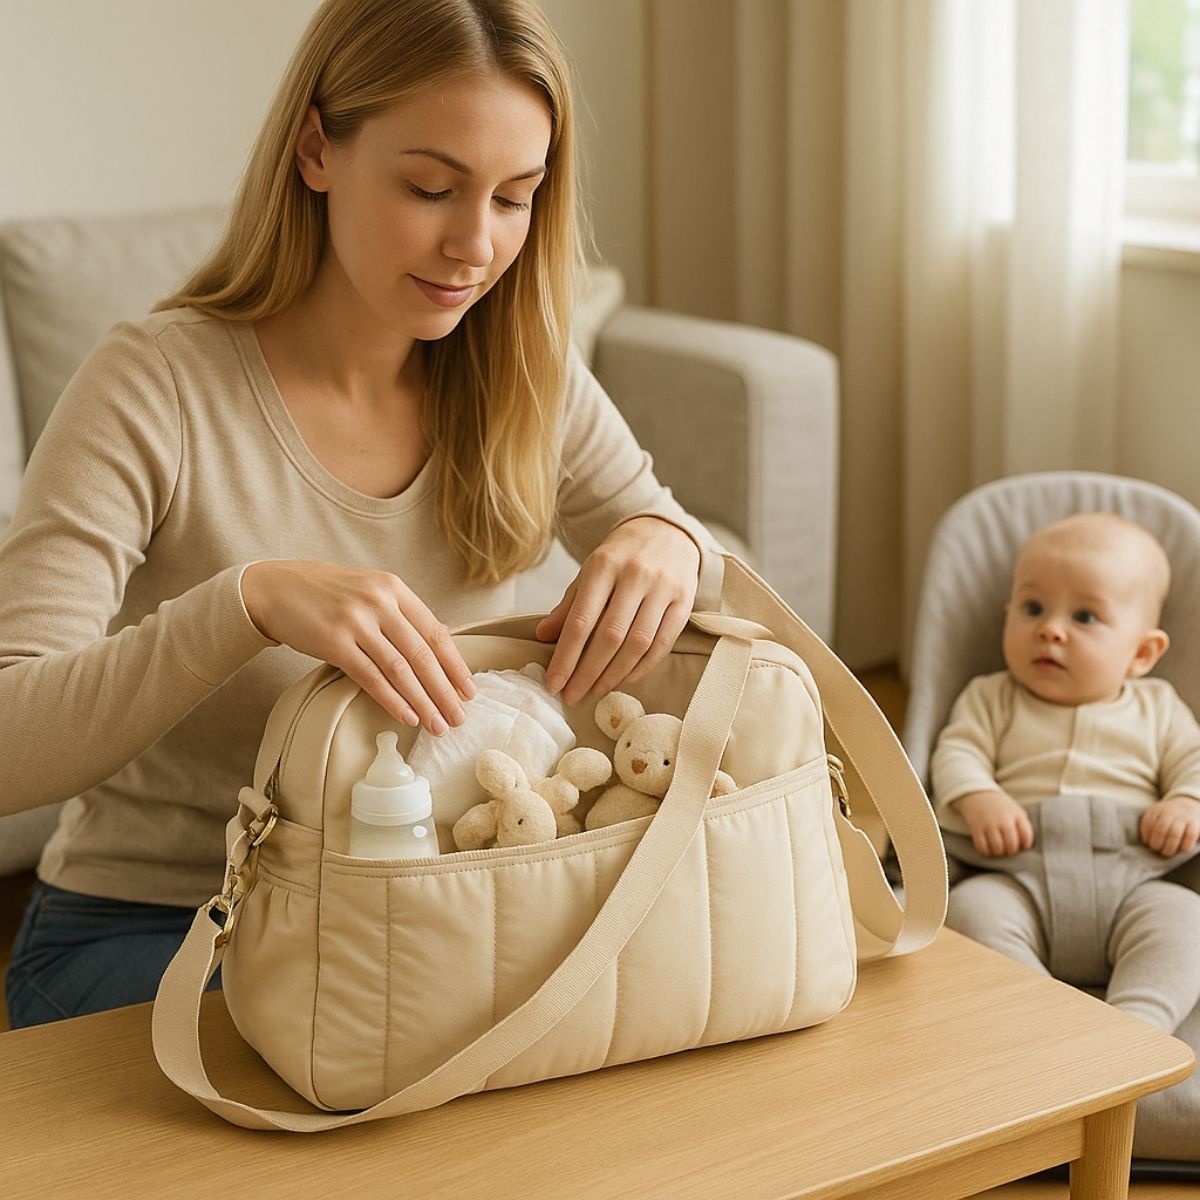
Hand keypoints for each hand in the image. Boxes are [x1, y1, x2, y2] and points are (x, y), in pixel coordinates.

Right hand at [241, 560, 474, 734]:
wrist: (275, 588)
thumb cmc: (326, 594)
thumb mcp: (369, 591)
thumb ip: (398, 615)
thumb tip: (432, 652)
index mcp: (394, 588)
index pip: (435, 632)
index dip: (455, 665)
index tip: (469, 691)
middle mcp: (379, 602)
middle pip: (422, 655)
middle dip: (445, 691)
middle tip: (459, 717)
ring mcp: (357, 622)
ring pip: (400, 670)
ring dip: (423, 702)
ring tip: (437, 724)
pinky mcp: (333, 642)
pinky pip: (371, 677)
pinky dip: (392, 700)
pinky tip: (407, 716)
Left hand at [535, 518, 700, 704]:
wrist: (666, 531)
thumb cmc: (621, 557)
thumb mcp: (590, 572)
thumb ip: (569, 604)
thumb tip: (542, 635)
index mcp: (604, 566)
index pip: (581, 620)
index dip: (566, 657)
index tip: (554, 683)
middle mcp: (635, 576)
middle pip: (609, 636)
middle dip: (587, 672)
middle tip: (573, 695)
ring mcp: (663, 588)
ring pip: (637, 643)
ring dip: (614, 674)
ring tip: (596, 690)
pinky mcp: (685, 601)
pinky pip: (662, 643)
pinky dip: (642, 667)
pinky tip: (625, 679)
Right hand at [952, 790, 1033, 856]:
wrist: (976, 793)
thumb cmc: (999, 805)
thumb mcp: (1014, 809)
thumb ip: (1022, 824)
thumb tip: (1025, 845)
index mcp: (1015, 814)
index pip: (1026, 835)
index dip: (1026, 844)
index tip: (1022, 845)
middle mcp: (1003, 819)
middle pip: (1011, 844)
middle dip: (1011, 851)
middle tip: (1008, 850)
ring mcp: (988, 824)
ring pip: (997, 848)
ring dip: (999, 853)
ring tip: (998, 850)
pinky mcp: (975, 828)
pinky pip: (982, 847)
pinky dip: (986, 852)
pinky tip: (987, 849)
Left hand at [1140, 795, 1199, 856]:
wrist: (1189, 806)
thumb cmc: (1168, 818)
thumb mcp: (1156, 816)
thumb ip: (1149, 826)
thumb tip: (1145, 842)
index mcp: (1156, 810)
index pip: (1148, 823)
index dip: (1146, 836)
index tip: (1147, 843)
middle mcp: (1169, 812)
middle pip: (1161, 829)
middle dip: (1157, 843)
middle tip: (1157, 850)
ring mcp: (1183, 817)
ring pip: (1175, 833)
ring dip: (1170, 846)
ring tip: (1167, 853)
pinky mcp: (1196, 823)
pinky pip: (1190, 836)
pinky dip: (1185, 845)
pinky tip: (1182, 849)